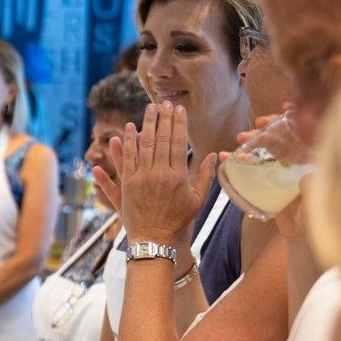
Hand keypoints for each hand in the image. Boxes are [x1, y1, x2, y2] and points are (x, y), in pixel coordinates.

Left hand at [117, 103, 216, 245]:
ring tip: (149, 109)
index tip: (179, 110)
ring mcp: (141, 178)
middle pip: (161, 139)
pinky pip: (126, 158)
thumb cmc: (178, 220)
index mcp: (178, 176)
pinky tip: (128, 129)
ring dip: (146, 124)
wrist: (154, 238)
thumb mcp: (197, 200)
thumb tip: (213, 155)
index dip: (178, 124)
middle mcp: (159, 174)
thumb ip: (205, 176)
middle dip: (163, 119)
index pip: (178, 143)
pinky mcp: (127, 183)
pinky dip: (127, 142)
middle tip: (164, 103)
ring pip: (143, 145)